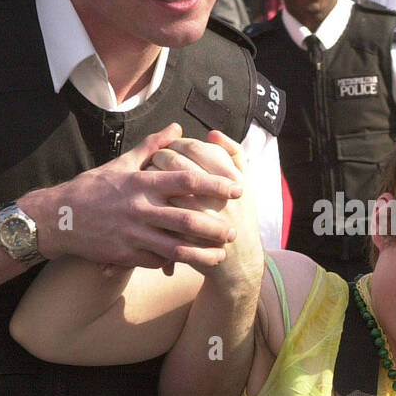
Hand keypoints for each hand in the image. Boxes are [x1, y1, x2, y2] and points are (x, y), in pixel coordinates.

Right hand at [25, 123, 245, 270]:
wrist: (58, 219)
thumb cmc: (93, 188)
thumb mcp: (121, 163)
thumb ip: (152, 147)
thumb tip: (177, 127)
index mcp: (141, 183)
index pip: (185, 180)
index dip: (215, 184)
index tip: (236, 189)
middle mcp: (139, 209)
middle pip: (186, 220)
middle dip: (215, 227)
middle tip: (233, 231)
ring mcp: (132, 235)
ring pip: (176, 248)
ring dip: (202, 253)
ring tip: (220, 255)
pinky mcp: (126, 255)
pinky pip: (158, 261)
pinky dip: (175, 261)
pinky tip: (189, 260)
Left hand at [149, 131, 262, 282]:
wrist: (238, 261)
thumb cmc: (240, 216)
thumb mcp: (246, 182)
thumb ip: (234, 153)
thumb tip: (212, 134)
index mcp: (229, 178)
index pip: (193, 148)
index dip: (178, 143)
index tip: (172, 145)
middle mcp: (214, 196)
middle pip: (174, 163)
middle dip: (160, 156)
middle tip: (157, 158)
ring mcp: (197, 217)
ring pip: (162, 185)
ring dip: (151, 177)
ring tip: (151, 176)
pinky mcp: (184, 236)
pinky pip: (158, 210)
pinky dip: (150, 202)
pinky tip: (148, 199)